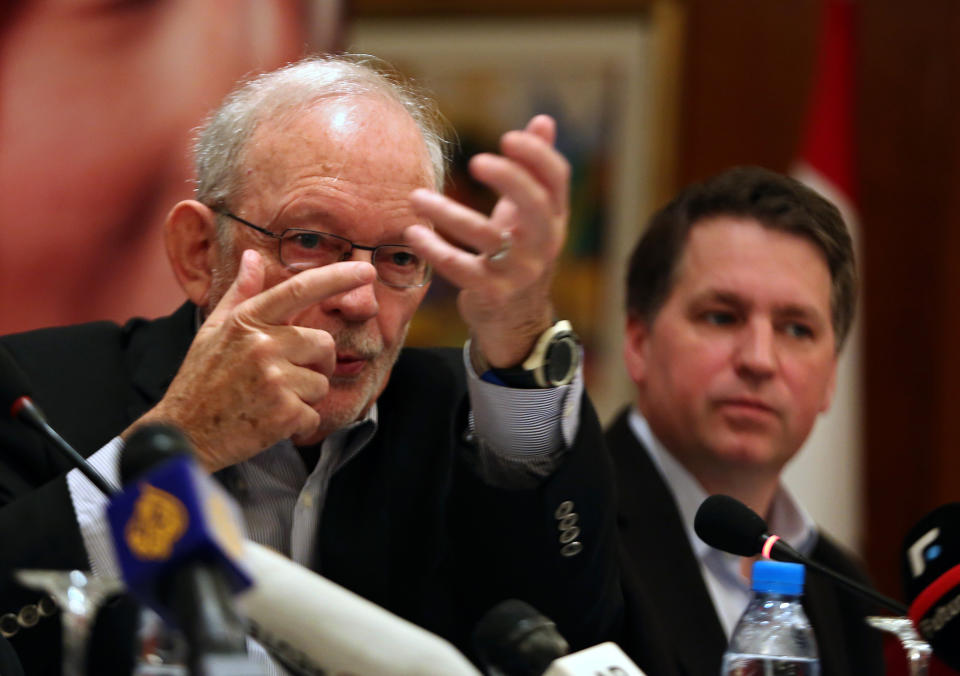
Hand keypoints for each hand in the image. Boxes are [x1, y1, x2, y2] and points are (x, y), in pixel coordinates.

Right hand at [126, 249, 375, 470]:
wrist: (184, 434)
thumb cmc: (201, 380)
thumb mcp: (213, 331)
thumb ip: (240, 294)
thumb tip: (252, 256)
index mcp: (247, 321)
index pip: (300, 289)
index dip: (338, 277)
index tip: (367, 269)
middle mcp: (263, 345)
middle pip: (323, 344)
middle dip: (316, 363)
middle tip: (285, 378)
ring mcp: (274, 380)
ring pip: (321, 382)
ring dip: (304, 396)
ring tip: (269, 401)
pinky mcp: (283, 414)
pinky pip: (314, 413)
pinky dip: (299, 422)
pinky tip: (269, 422)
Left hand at [405, 115, 568, 367]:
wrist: (515, 319)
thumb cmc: (519, 253)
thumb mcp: (531, 214)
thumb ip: (535, 169)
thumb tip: (544, 119)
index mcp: (554, 217)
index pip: (556, 178)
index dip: (537, 154)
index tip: (508, 137)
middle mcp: (543, 244)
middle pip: (534, 204)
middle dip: (508, 178)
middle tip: (475, 161)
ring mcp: (518, 271)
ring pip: (486, 236)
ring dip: (447, 213)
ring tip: (415, 197)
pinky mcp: (491, 292)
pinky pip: (460, 268)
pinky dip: (434, 250)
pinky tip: (413, 233)